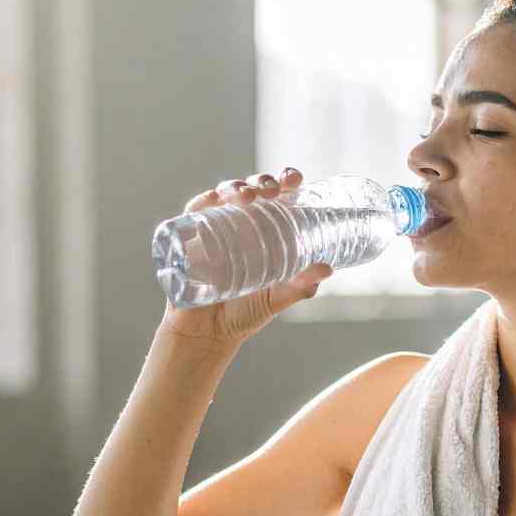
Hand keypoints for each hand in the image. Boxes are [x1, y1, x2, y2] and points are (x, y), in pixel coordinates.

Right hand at [159, 167, 332, 344]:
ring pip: (222, 195)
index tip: (294, 180)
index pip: (276, 197)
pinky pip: (192, 213)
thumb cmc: (244, 313)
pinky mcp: (188, 240)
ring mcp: (212, 229)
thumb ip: (300, 286)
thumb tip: (326, 268)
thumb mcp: (277, 298)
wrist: (208, 335)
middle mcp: (238, 225)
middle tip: (272, 190)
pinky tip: (212, 199)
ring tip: (247, 196)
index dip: (284, 181)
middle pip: (250, 190)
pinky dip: (201, 202)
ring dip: (234, 187)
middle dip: (261, 181)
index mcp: (263, 231)